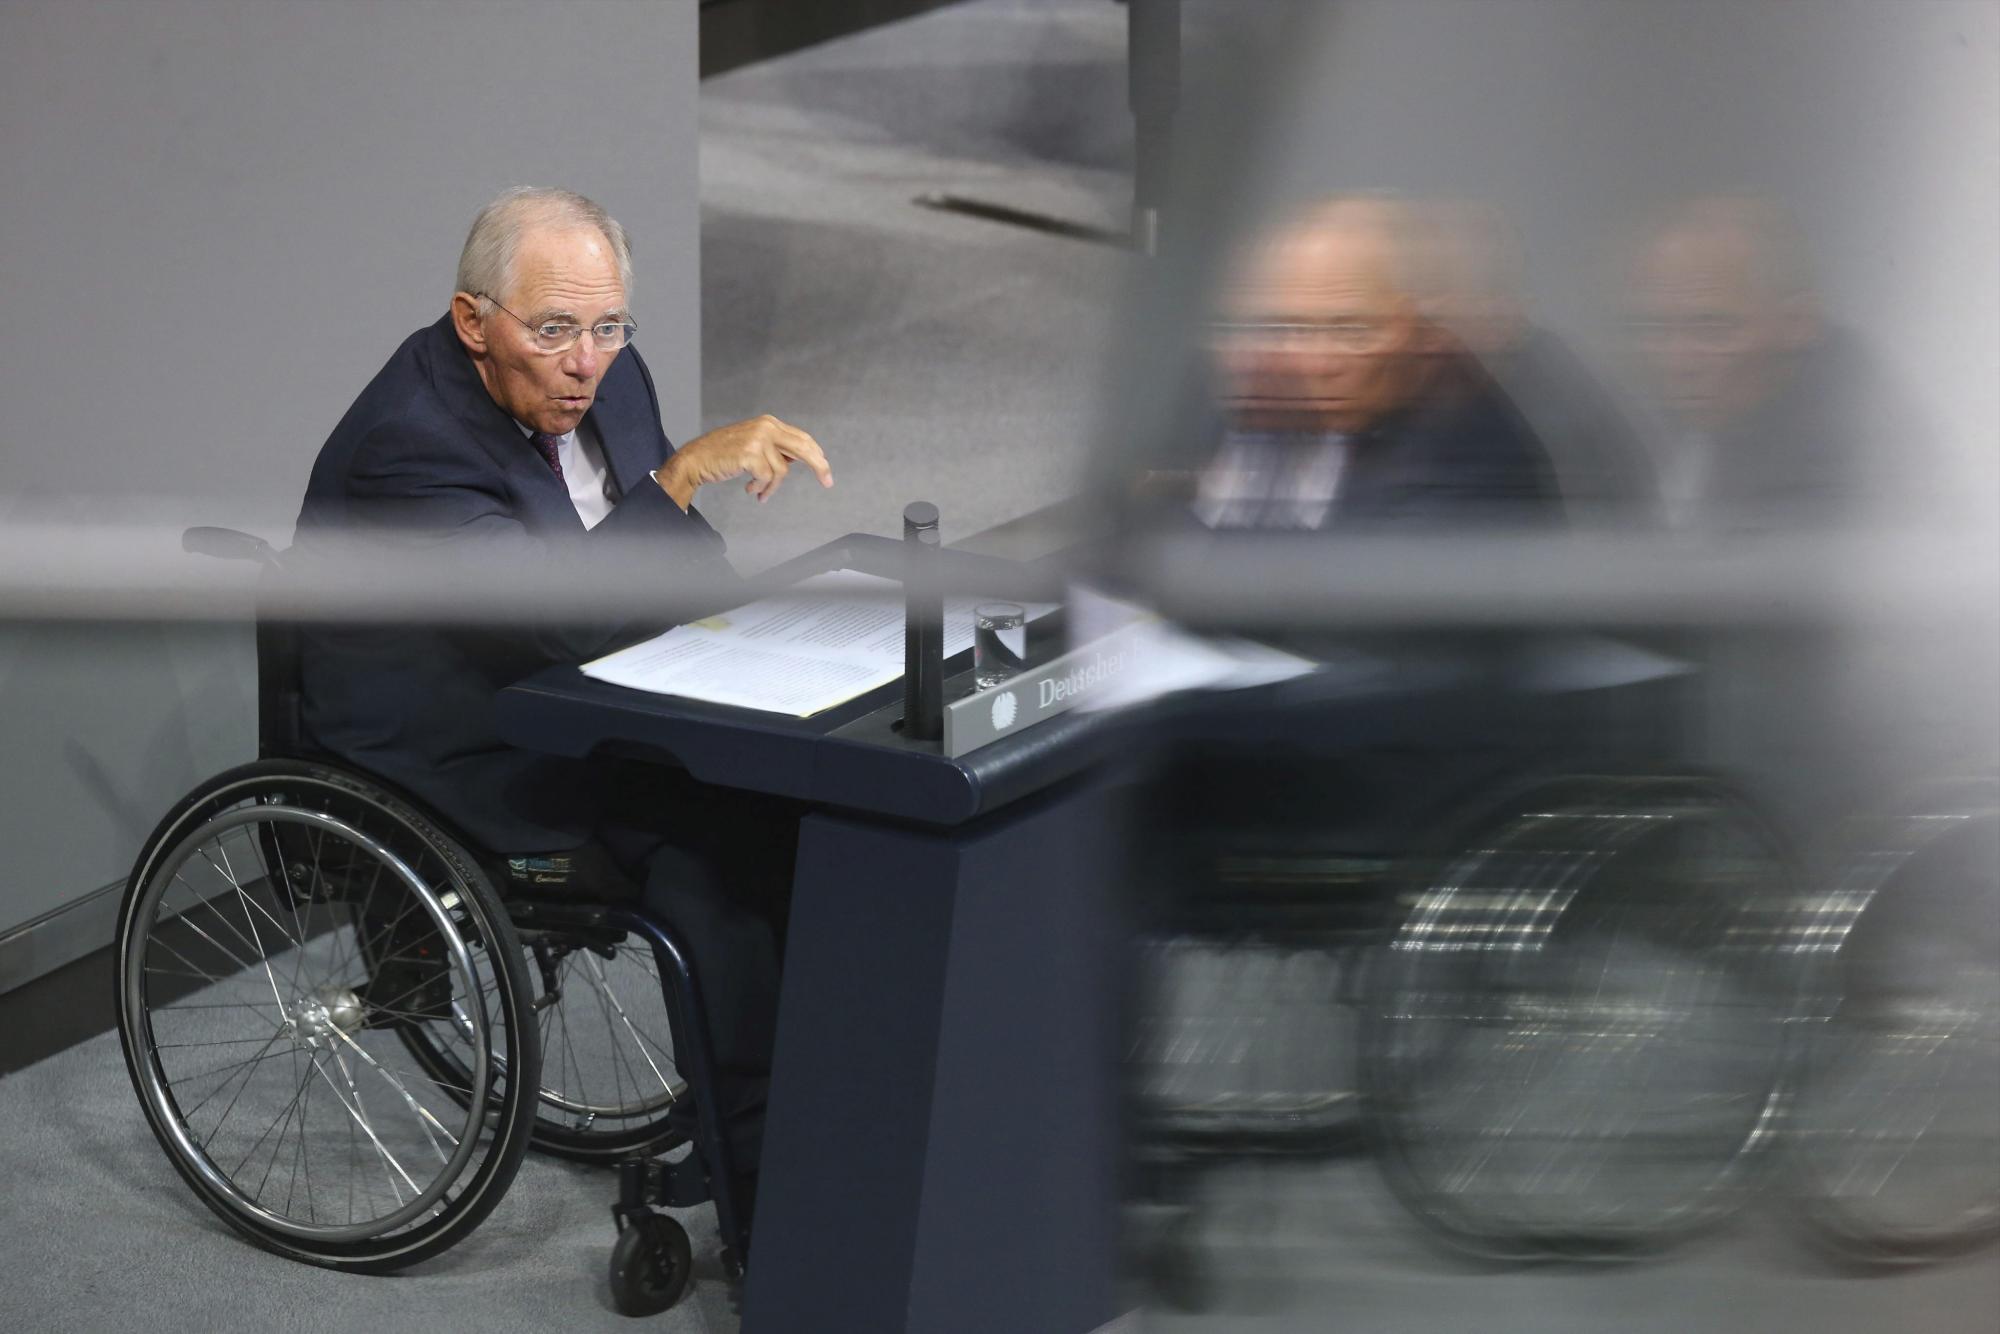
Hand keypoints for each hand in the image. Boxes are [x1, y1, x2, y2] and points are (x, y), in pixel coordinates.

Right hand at [654, 414, 832, 508]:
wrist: (696, 459)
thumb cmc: (723, 455)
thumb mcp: (753, 445)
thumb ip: (775, 448)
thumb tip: (798, 459)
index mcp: (768, 423)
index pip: (801, 438)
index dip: (816, 453)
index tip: (825, 467)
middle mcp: (766, 427)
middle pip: (803, 448)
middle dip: (819, 466)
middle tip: (828, 482)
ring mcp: (758, 439)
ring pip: (782, 471)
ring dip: (771, 487)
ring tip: (759, 492)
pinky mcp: (750, 454)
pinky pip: (767, 478)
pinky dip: (760, 488)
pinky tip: (749, 489)